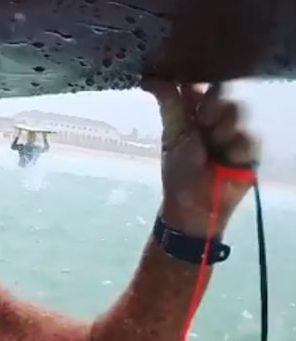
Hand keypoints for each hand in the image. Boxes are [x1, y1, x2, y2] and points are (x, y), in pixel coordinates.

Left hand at [142, 79, 257, 236]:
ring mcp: (233, 134)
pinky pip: (249, 138)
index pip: (201, 87)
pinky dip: (236, 148)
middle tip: (202, 122)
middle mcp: (215, 119)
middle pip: (222, 95)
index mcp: (194, 114)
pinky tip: (227, 160)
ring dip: (221, 129)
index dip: (199, 82)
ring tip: (212, 147)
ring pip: (237, 113)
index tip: (193, 82)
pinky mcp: (249, 152)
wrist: (193, 205)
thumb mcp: (173, 134)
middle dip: (211, 107)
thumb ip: (169, 104)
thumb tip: (149, 77)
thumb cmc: (179, 169)